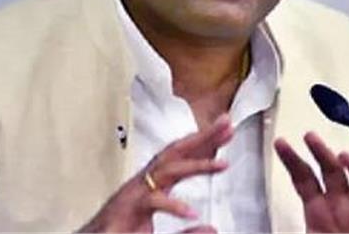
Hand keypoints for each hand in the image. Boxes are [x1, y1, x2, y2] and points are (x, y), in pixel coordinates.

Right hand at [77, 115, 232, 232]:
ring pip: (165, 171)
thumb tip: (212, 229)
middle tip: (227, 125)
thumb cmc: (121, 233)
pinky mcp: (124, 211)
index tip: (227, 130)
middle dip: (202, 138)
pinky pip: (150, 202)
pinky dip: (170, 204)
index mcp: (151, 185)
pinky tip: (190, 211)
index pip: (180, 156)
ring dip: (194, 165)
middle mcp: (142, 184)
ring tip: (221, 165)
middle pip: (175, 153)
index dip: (204, 142)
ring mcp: (132, 195)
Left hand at [274, 132, 348, 232]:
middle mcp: (338, 204)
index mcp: (316, 210)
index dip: (291, 159)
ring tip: (342, 156)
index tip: (280, 143)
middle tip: (309, 136)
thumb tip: (255, 232)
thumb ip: (284, 232)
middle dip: (319, 151)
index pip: (303, 177)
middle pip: (329, 169)